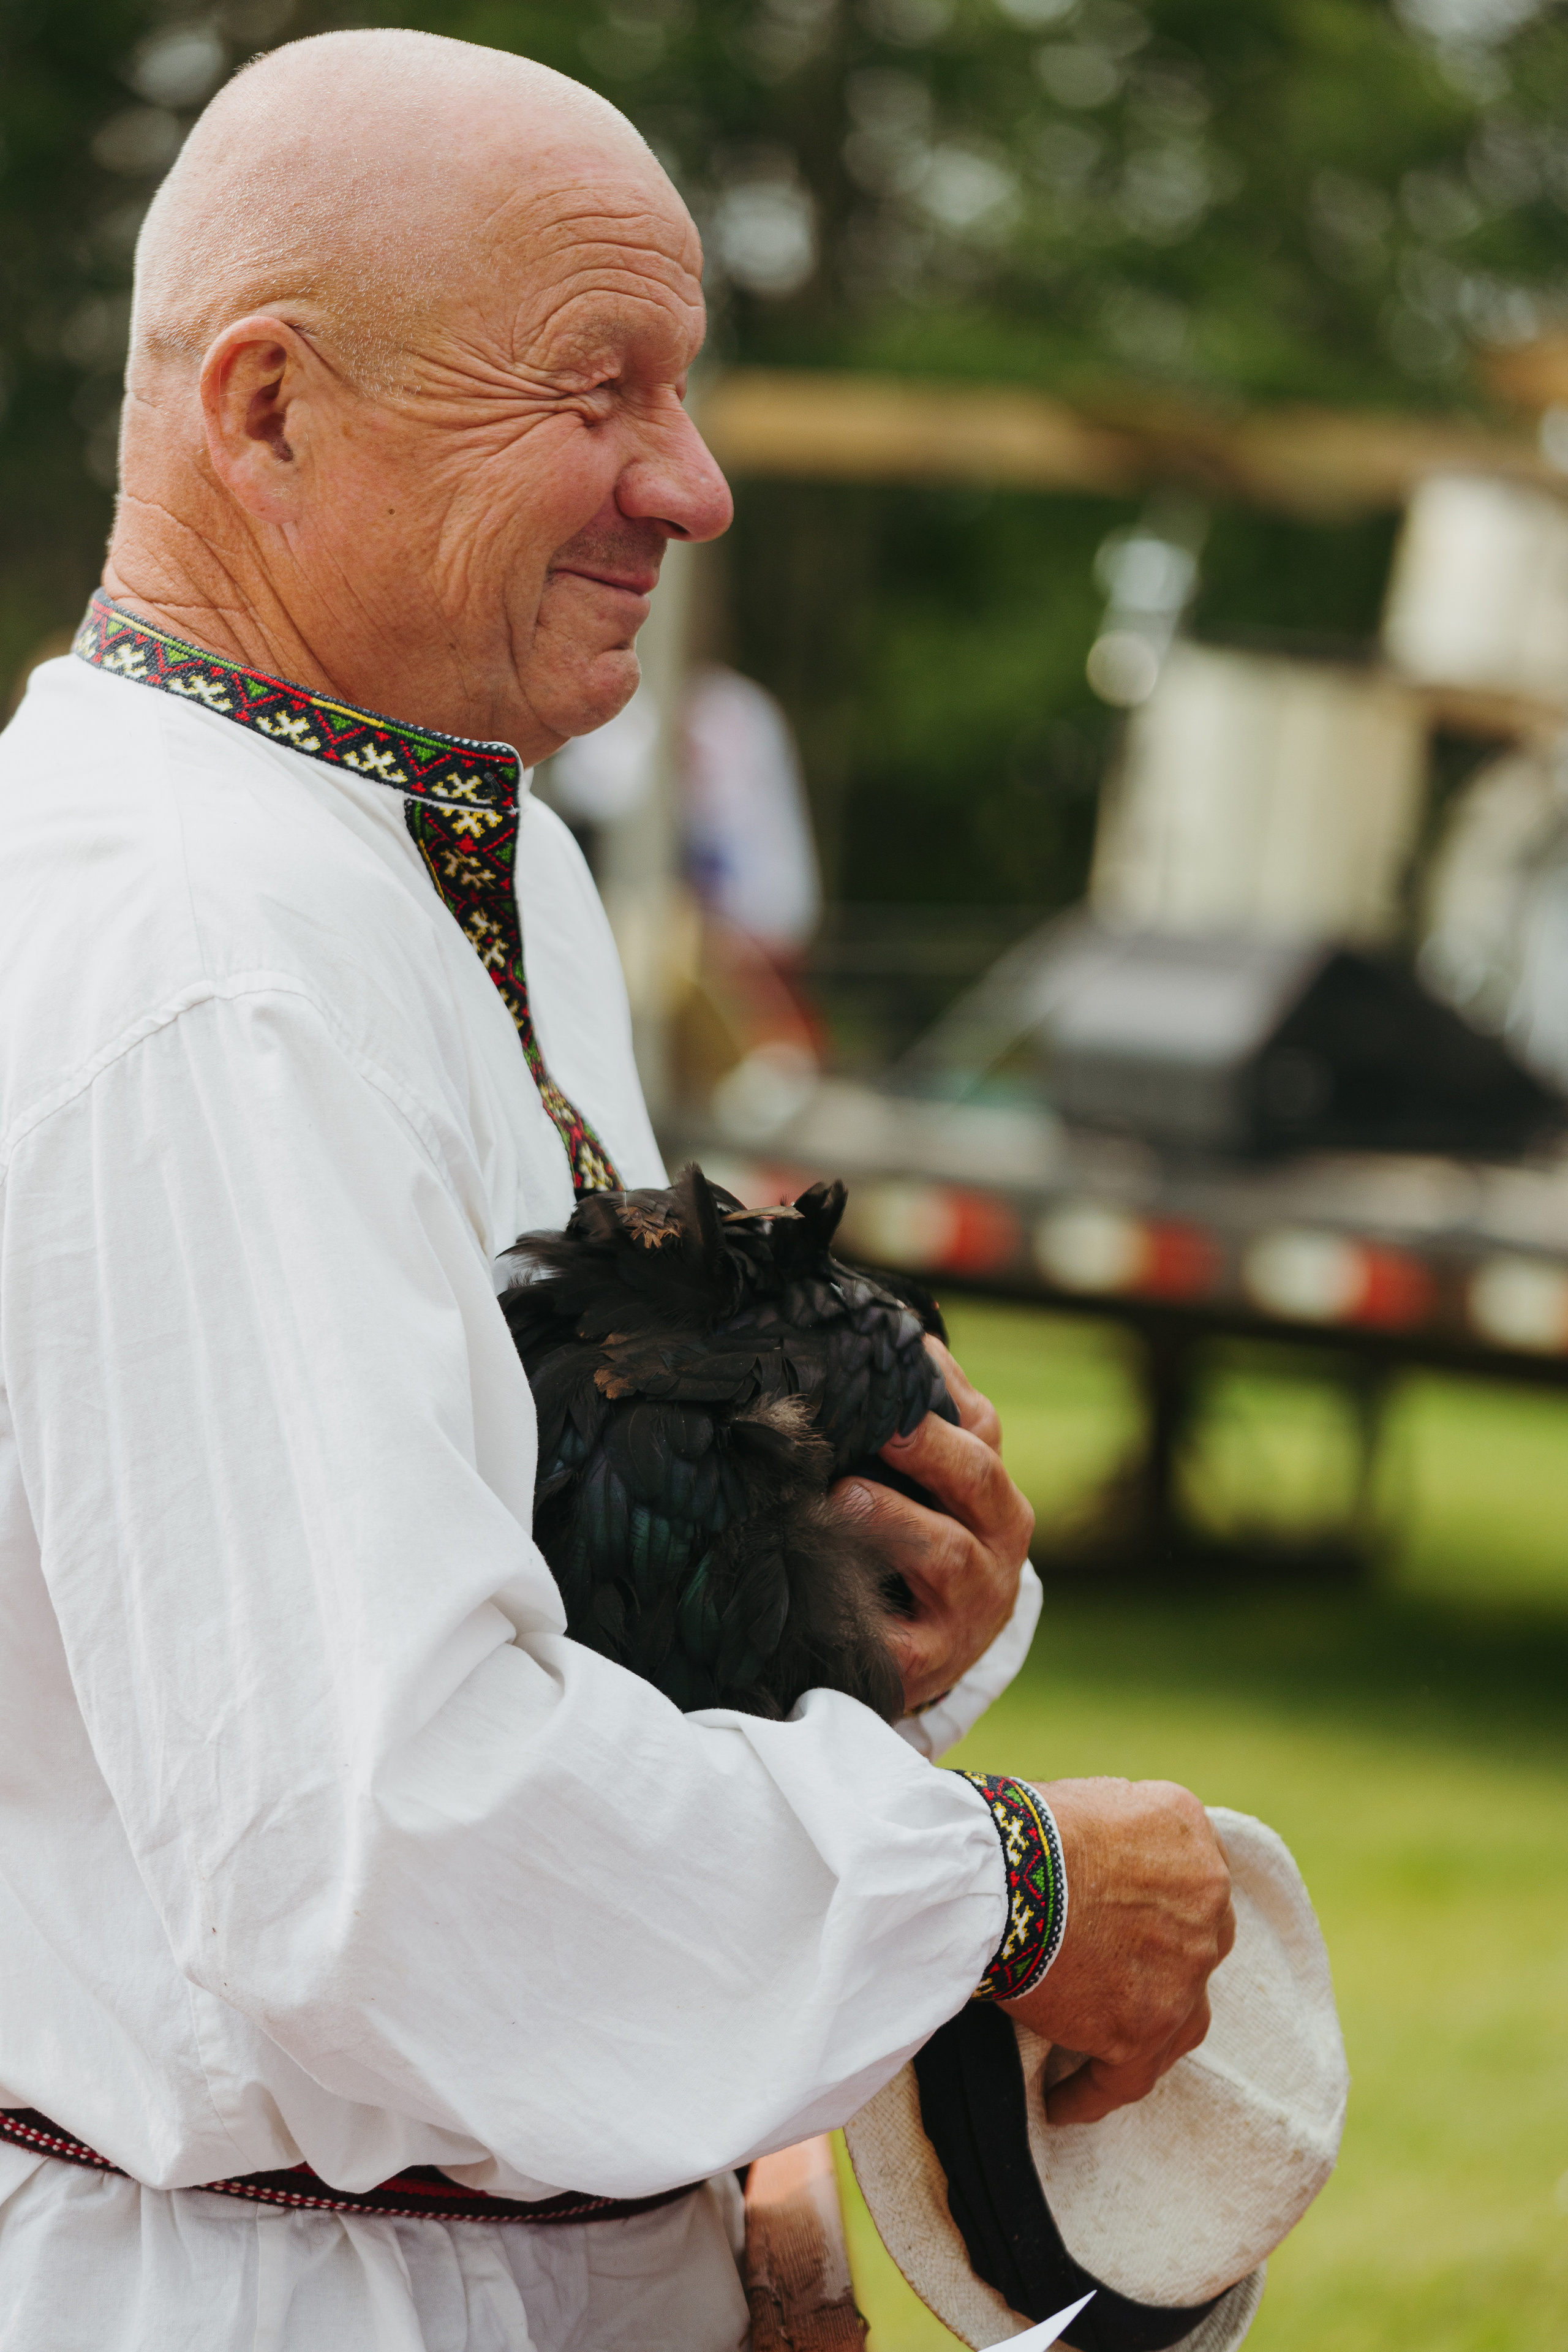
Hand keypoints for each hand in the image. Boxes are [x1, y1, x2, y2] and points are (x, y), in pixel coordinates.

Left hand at [832, 1338, 1032, 1714]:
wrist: (930, 1654)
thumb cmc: (919, 1544)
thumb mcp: (928, 1486)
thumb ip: (913, 1421)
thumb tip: (885, 1335)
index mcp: (994, 1489)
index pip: (980, 1426)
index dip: (940, 1389)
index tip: (899, 1357)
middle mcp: (997, 1542)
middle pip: (977, 1477)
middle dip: (929, 1445)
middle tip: (881, 1426)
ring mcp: (971, 1605)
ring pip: (947, 1553)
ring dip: (894, 1520)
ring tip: (845, 1499)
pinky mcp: (929, 1661)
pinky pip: (903, 1638)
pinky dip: (867, 1613)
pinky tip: (823, 1591)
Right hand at [1001, 1776, 1234, 2125]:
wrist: (1000, 1872)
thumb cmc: (1023, 1828)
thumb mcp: (1093, 1799)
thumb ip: (1122, 1830)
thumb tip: (1107, 1860)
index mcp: (1188, 1833)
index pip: (1190, 1876)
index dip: (1161, 1901)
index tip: (1133, 1919)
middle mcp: (1205, 1902)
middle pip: (1197, 1943)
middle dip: (1163, 1959)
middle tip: (1113, 1974)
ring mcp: (1184, 1973)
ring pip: (1182, 2018)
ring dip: (1148, 2029)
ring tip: (1103, 2047)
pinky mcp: (1144, 2030)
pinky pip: (1128, 2078)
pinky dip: (1092, 2093)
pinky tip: (1061, 2105)